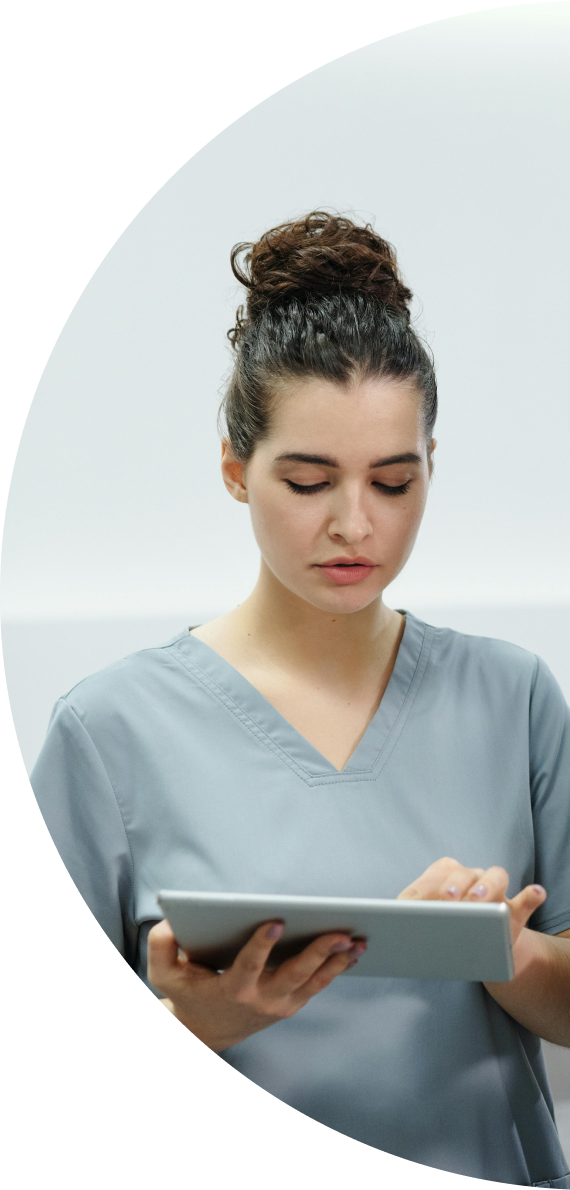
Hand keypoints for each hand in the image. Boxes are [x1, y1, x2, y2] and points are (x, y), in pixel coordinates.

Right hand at [148, 919, 365, 1051]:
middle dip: (318, 952)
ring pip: (313, 982)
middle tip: (340, 931)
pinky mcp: (291, 1004)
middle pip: (294, 975)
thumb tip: (170, 922)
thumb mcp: (163, 973)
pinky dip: (336, 968)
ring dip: (337, 962)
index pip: (248, 965)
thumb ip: (160, 946)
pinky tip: (353, 951)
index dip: (261, 945)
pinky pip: (317, 986)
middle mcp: (260, 999)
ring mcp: (279, 1005)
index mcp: (231, 989)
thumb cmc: (186, 993)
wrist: (205, 1032)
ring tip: (358, 940)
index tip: (274, 921)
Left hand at [397, 856, 546, 948]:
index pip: (434, 876)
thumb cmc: (446, 932)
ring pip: (495, 876)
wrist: (481, 949)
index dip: (425, 887)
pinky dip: (531, 895)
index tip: (415, 903)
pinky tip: (535, 893)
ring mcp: (496, 891)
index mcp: (446, 876)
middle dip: (455, 884)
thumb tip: (387, 925)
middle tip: (449, 900)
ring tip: (480, 900)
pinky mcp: (516, 909)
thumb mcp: (427, 927)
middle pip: (463, 872)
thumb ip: (411, 922)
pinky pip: (528, 897)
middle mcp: (471, 877)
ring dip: (488, 885)